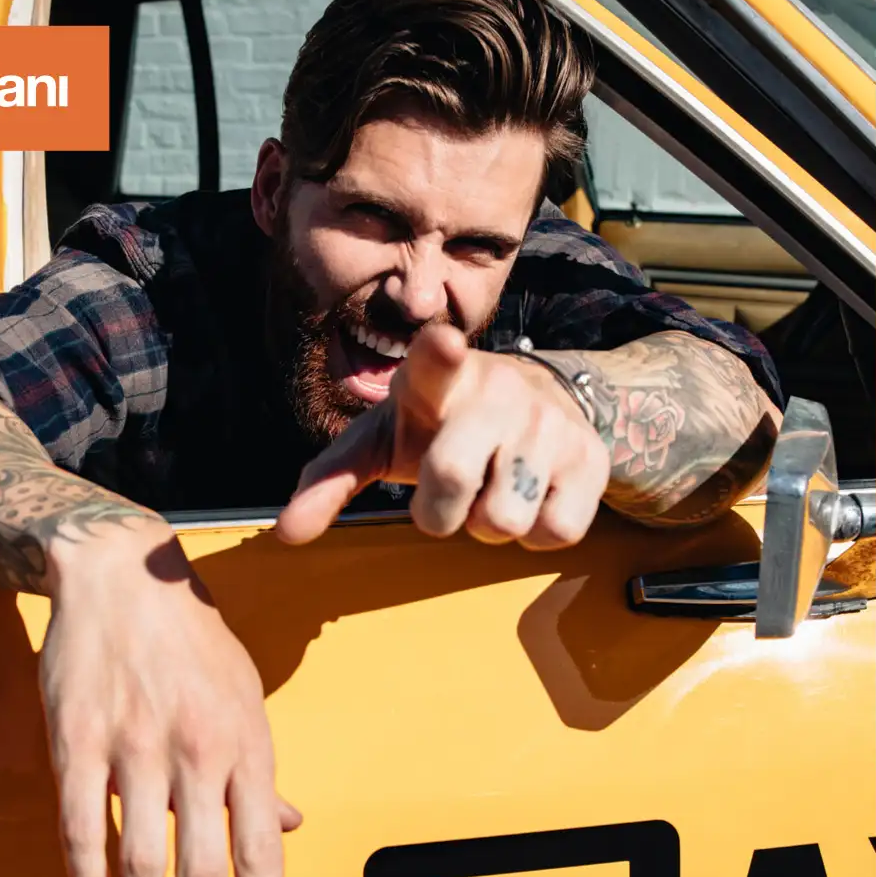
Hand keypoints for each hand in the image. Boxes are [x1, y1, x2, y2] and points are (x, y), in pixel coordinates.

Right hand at [40, 519, 298, 876]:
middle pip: (203, 869)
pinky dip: (87, 876)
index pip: (261, 849)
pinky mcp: (77, 740)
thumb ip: (261, 771)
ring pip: (139, 859)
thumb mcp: (246, 697)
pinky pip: (82, 826)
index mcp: (246, 742)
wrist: (123, 576)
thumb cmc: (192, 639)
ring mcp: (134, 745)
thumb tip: (288, 826)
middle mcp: (196, 750)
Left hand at [277, 324, 610, 547]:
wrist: (541, 400)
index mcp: (436, 377)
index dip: (438, 352)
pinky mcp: (590, 457)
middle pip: (452, 478)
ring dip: (488, 525)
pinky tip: (530, 500)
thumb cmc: (442, 425)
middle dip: (439, 512)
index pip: (434, 361)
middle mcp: (497, 392)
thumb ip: (332, 480)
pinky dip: (535, 534)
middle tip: (446, 494)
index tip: (442, 341)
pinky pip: (555, 531)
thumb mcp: (385, 438)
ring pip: (504, 519)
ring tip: (491, 492)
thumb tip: (285, 535)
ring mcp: (548, 423)